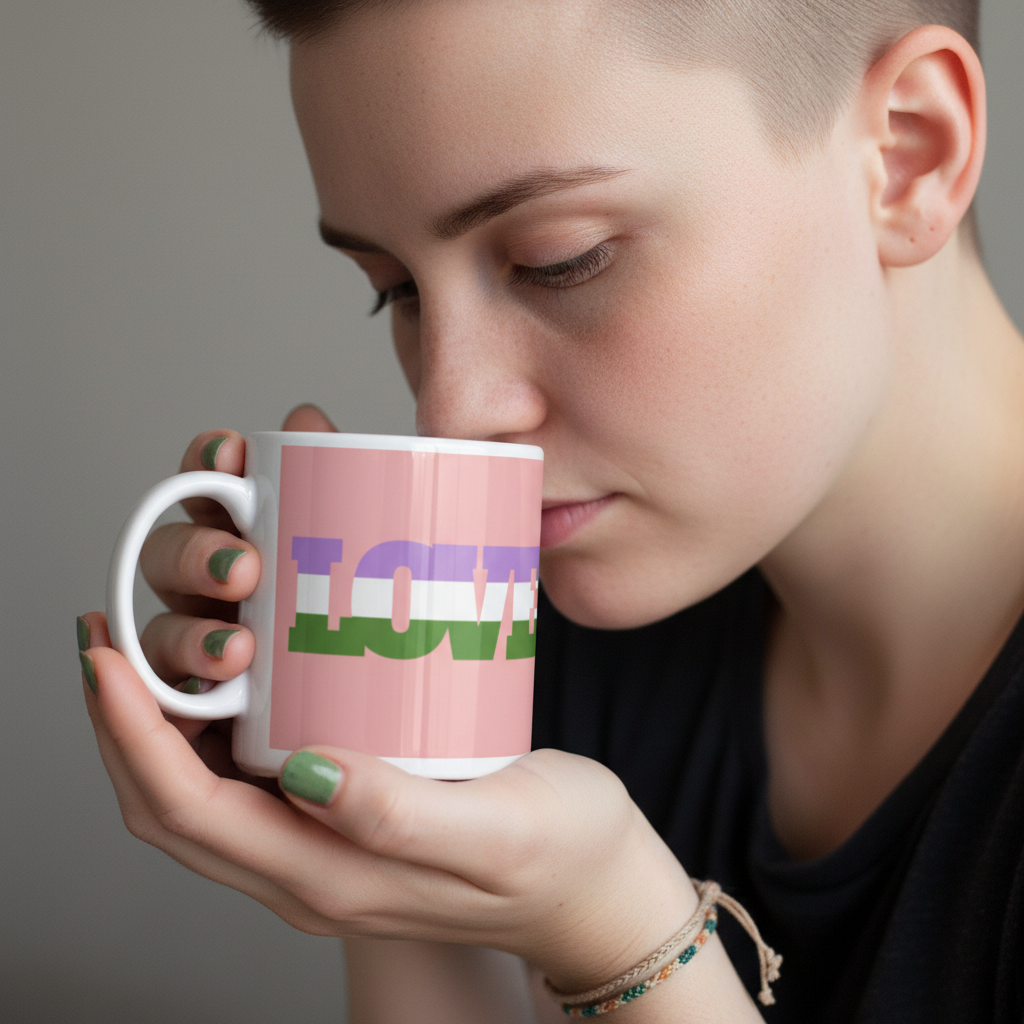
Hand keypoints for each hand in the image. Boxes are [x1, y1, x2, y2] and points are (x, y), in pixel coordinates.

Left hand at [79, 402, 696, 995]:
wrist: (594, 884)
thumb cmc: (560, 856)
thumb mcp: (498, 832)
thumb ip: (403, 816)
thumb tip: (304, 772)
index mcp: (327, 878)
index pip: (184, 809)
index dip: (127, 733)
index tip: (103, 655)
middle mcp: (305, 859)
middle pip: (171, 792)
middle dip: (125, 711)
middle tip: (117, 623)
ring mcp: (322, 833)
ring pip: (205, 773)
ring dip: (167, 702)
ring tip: (173, 624)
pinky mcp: (347, 801)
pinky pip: (256, 758)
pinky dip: (226, 704)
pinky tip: (248, 647)